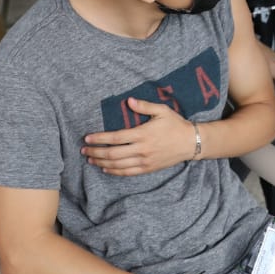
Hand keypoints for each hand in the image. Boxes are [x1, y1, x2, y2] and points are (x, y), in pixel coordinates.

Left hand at [82, 98, 196, 174]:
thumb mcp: (162, 111)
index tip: (88, 138)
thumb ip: (144, 106)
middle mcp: (142, 149)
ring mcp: (145, 161)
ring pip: (118, 164)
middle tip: (84, 150)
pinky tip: (106, 169)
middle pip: (113, 153)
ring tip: (90, 159)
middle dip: (96, 152)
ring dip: (102, 162)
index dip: (100, 139)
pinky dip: (114, 171)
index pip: (115, 137)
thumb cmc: (175, 124)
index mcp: (142, 134)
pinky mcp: (148, 168)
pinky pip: (128, 172)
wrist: (190, 143)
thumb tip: (128, 101)